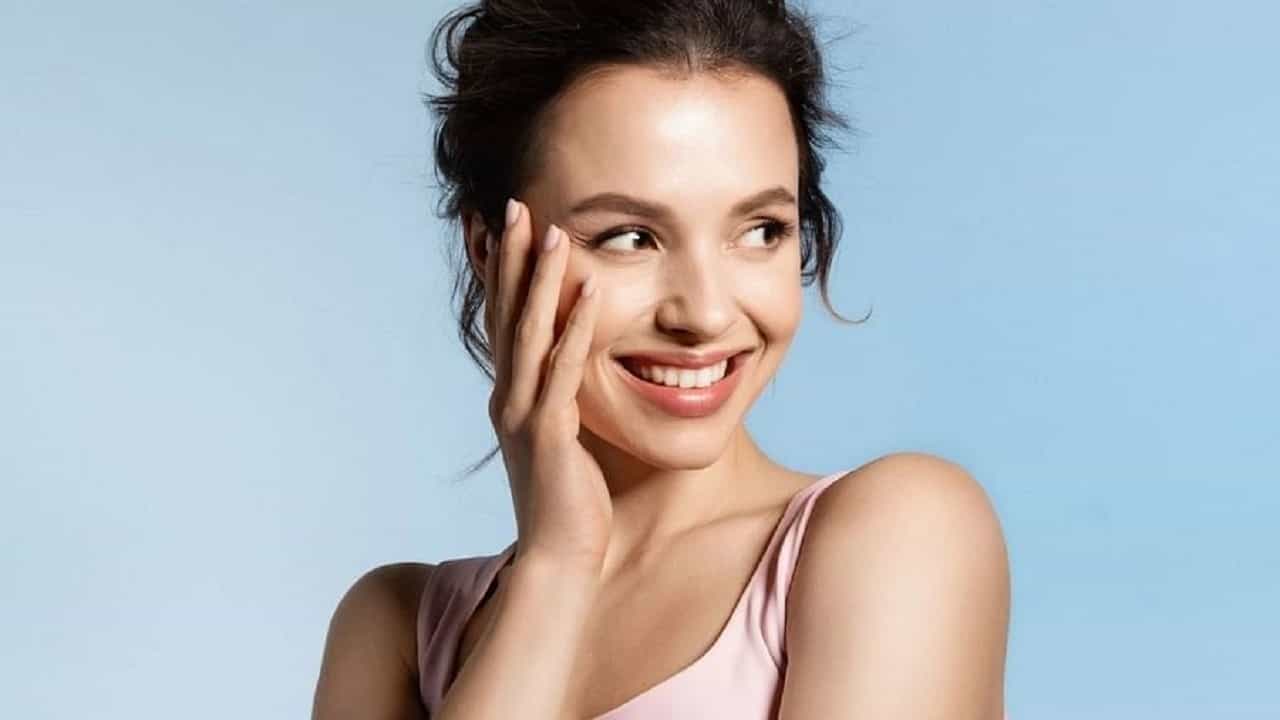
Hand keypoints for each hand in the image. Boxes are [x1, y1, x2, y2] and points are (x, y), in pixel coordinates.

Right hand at [482, 198, 610, 569]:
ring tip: (552, 230)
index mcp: (510, 395)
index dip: (498, 272)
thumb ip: (557, 399)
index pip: (501, 320)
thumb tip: (570, 369)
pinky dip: (576, 330)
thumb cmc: (568, 500)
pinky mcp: (549, 435)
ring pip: (529, 333)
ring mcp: (523, 415)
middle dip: (509, 257)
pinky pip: (563, 372)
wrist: (559, 559)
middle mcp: (507, 397)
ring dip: (540, 280)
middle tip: (512, 204)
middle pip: (505, 313)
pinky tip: (591, 293)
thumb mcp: (558, 438)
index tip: (498, 225)